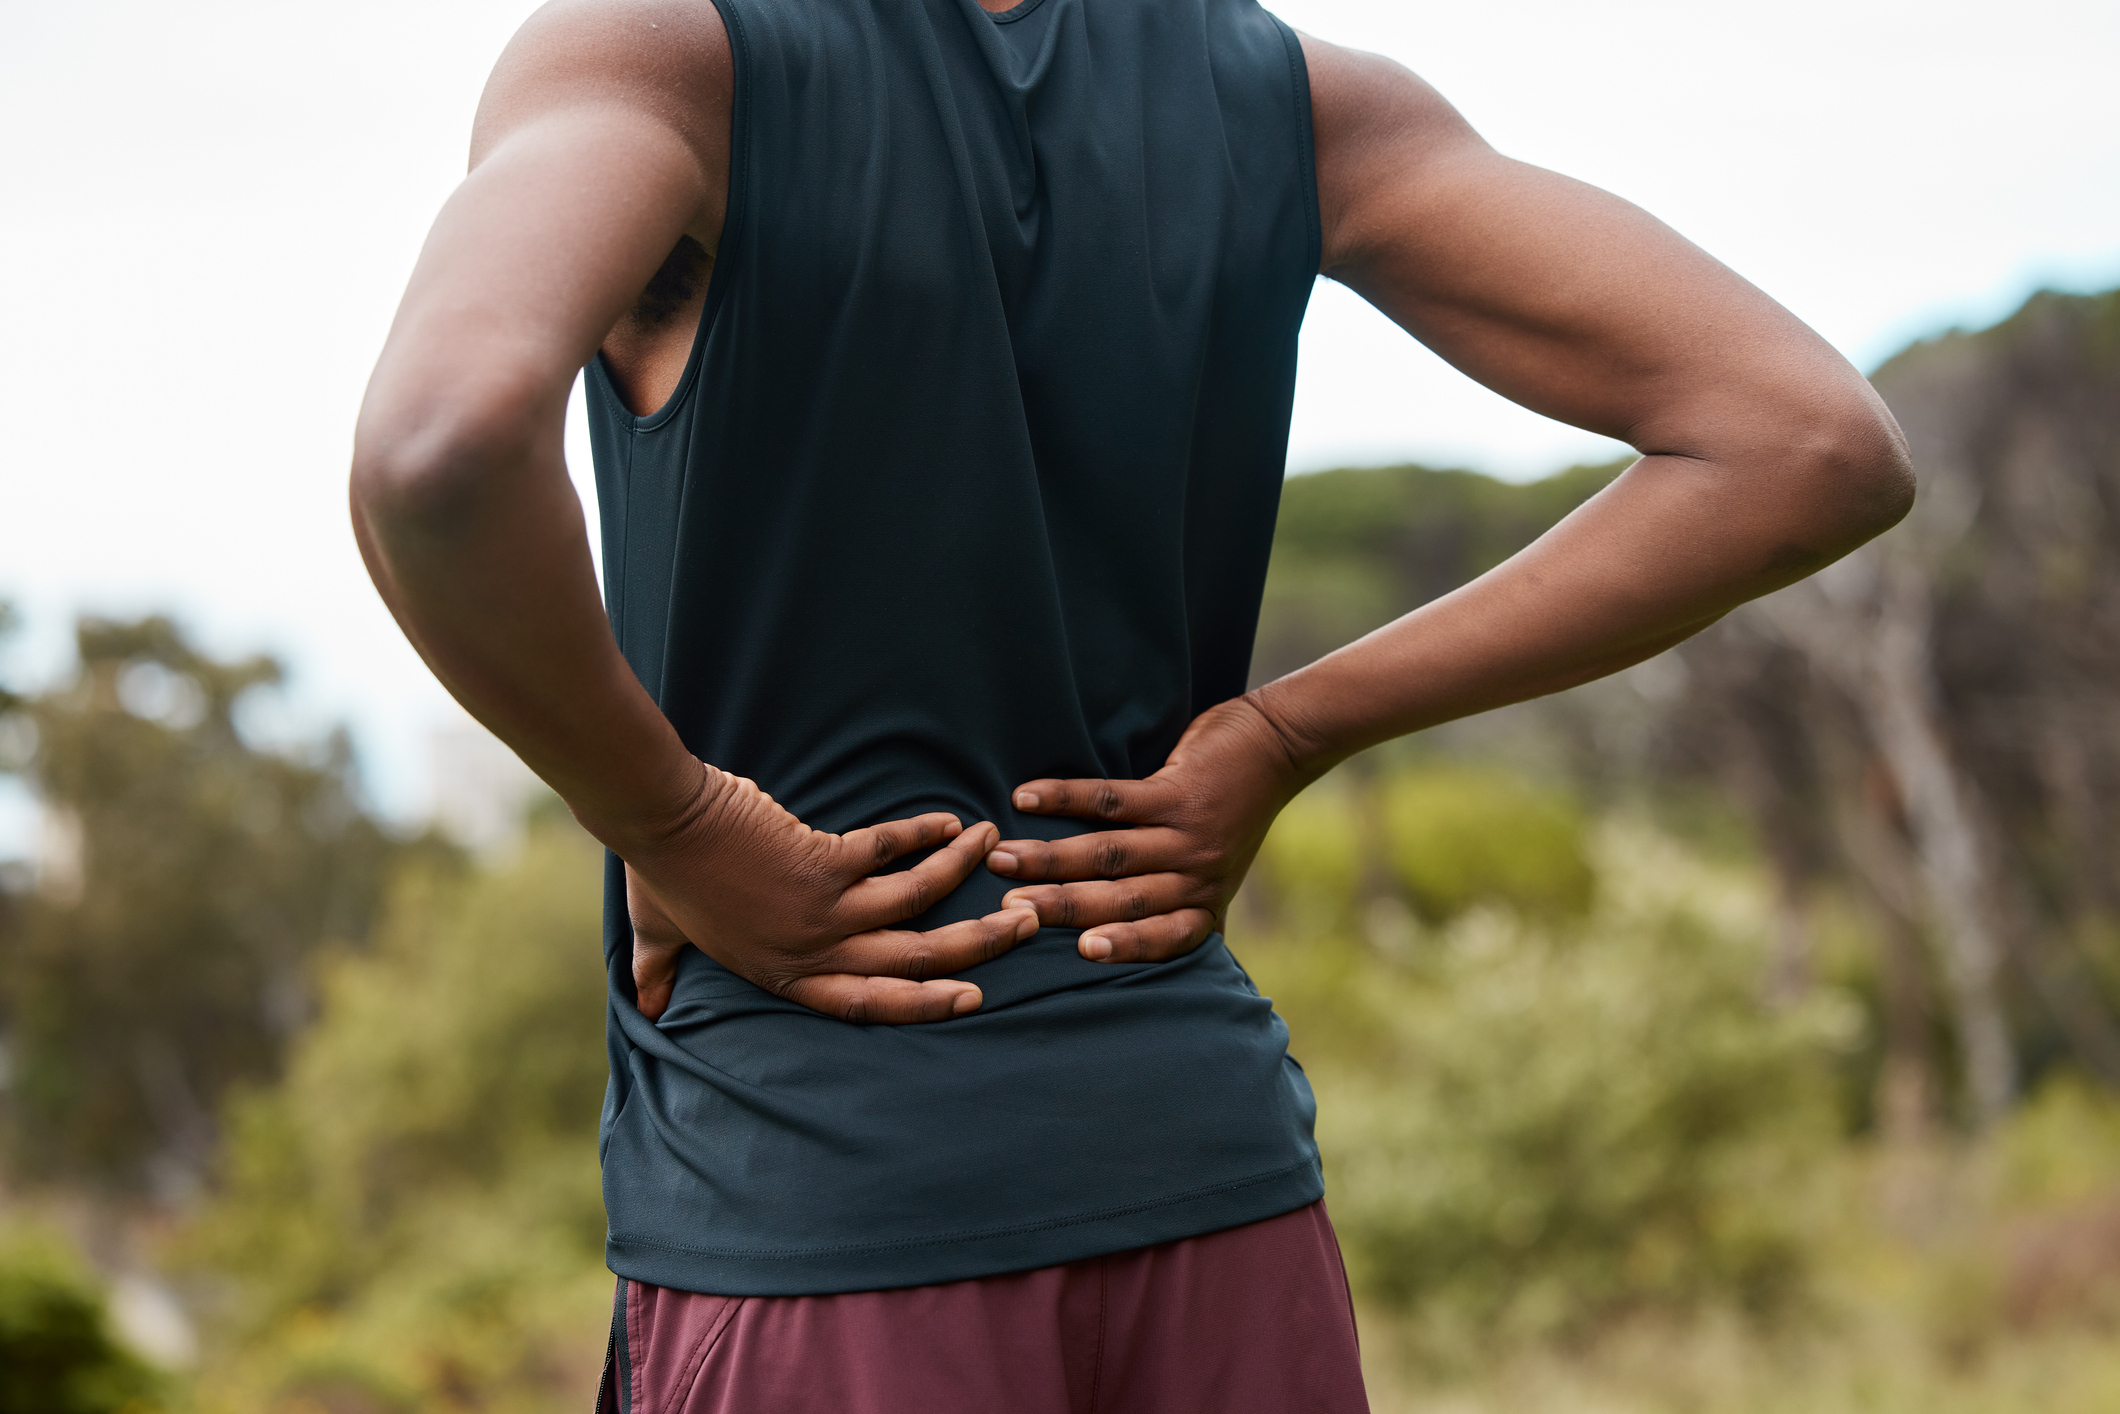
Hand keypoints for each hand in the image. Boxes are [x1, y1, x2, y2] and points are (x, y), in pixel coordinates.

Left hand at [623, 764, 1038, 1022]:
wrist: (661, 821)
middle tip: (1023, 924)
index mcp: (784, 975)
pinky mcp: (824, 861)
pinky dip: (927, 834)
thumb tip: (646, 1006)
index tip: (972, 996)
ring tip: (995, 848)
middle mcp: (812, 950)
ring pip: (917, 903)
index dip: (925, 1005)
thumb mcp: (660, 940)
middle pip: (913, 960)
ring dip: (963, 874)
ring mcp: (822, 908)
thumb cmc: (660, 878)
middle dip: (976, 945)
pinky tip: (952, 822)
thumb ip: (661, 974)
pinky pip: (891, 850)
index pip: (869, 1003)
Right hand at [986, 695, 1310, 961]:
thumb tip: (1149, 951)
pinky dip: (1063, 798)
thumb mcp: (1219, 872)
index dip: (1125, 947)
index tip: (1079, 953)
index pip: (1165, 938)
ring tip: (1002, 858)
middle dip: (1062, 907)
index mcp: (1205, 902)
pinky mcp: (1176, 792)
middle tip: (1009, 910)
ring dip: (1050, 857)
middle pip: (1122, 900)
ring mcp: (1188, 834)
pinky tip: (1026, 797)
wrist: (1276, 747)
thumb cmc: (1235, 813)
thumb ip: (1187, 908)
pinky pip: (1111, 800)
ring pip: (1110, 854)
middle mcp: (1198, 875)